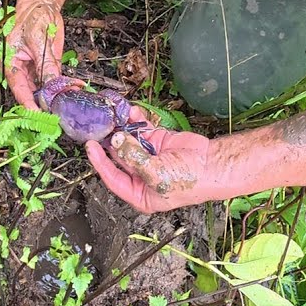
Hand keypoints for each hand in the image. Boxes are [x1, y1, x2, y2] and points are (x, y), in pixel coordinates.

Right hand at [5, 0, 65, 109]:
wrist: (42, 5)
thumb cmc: (32, 18)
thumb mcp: (38, 40)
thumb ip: (45, 64)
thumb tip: (52, 85)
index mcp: (11, 64)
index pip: (19, 90)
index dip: (29, 104)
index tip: (39, 115)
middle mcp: (22, 71)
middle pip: (31, 94)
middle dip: (46, 103)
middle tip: (60, 113)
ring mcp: (35, 70)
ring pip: (45, 90)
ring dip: (58, 96)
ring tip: (71, 100)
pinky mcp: (48, 67)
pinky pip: (55, 81)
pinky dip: (65, 85)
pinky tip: (75, 87)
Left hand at [84, 117, 224, 212]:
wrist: (214, 164)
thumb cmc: (189, 180)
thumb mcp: (156, 174)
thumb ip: (133, 158)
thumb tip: (117, 140)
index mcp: (138, 194)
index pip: (112, 178)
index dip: (99, 162)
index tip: (90, 147)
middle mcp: (140, 176)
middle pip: (118, 158)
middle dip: (110, 142)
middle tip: (99, 127)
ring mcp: (147, 157)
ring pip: (127, 141)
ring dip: (121, 128)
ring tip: (113, 116)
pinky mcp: (155, 142)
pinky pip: (140, 130)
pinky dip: (135, 121)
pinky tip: (130, 112)